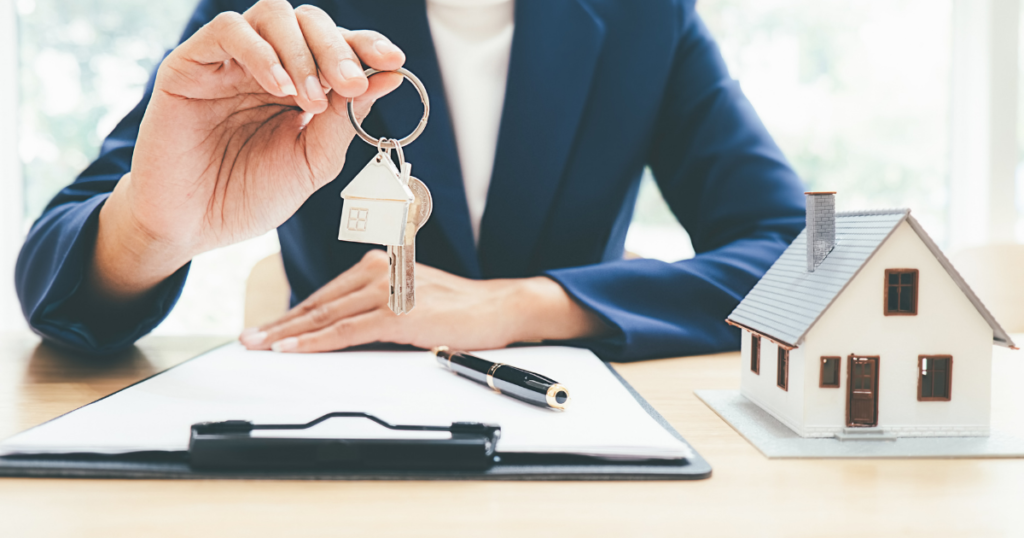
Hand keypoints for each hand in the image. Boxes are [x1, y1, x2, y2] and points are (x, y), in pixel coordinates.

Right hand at [90, 0, 405, 301]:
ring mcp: (229, 62)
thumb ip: (346, 119)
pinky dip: (261, 52)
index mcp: (300, 85)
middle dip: (338, 49)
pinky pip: (228, 31)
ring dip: (302, 51)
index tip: (395, 60)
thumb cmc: (249, 196)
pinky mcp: (191, 64)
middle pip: (310, 22)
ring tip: (312, 97)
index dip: (367, 46)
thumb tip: (391, 76)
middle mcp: (267, 64)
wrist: (192, 227)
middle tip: (351, 83)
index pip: (338, 47)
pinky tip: (277, 87)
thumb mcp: (312, 162)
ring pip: (273, 15)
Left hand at [239, 251, 610, 352]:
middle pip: (316, 304)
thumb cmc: (458, 307)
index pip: (324, 294)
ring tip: (259, 346)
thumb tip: (340, 329)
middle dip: (278, 324)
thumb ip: (375, 305)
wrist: (497, 307)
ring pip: (324, 316)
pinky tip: (293, 350)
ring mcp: (386, 292)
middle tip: (247, 339)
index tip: (265, 329)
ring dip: (287, 334)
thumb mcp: (410, 296)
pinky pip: (346, 331)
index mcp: (377, 265)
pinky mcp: (397, 314)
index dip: (291, 314)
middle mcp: (377, 272)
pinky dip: (315, 342)